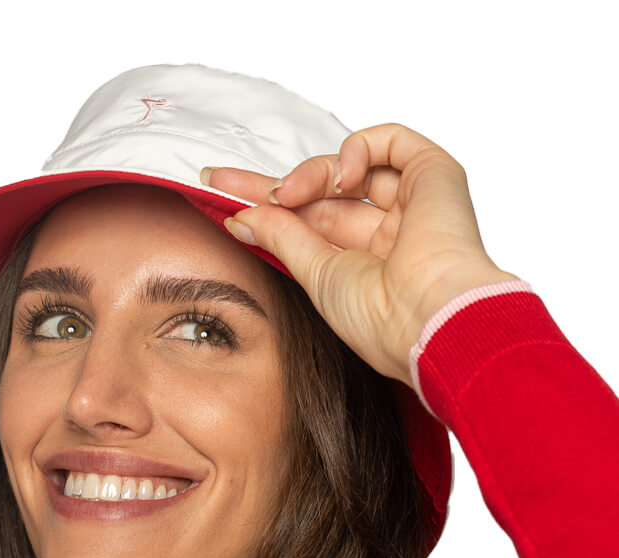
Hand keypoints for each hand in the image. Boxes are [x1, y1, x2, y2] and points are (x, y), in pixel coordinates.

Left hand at [204, 123, 520, 385]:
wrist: (428, 319)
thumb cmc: (381, 318)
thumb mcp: (316, 275)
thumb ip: (282, 238)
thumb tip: (241, 216)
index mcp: (366, 263)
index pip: (309, 223)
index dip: (267, 209)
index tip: (221, 197)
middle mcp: (390, 231)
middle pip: (324, 193)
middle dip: (273, 185)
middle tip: (222, 180)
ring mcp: (413, 201)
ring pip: (351, 165)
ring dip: (311, 174)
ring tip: (289, 195)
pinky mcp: (435, 174)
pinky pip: (388, 141)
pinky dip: (355, 149)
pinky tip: (340, 177)